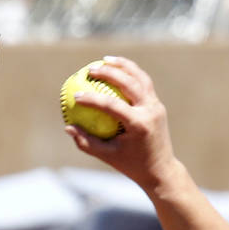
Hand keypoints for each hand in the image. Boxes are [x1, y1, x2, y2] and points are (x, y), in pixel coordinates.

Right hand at [63, 56, 178, 193]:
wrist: (160, 169)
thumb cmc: (131, 164)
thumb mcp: (108, 156)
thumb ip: (87, 142)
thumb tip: (68, 127)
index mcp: (139, 125)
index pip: (112, 105)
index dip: (92, 99)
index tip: (75, 95)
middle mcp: (150, 111)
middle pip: (129, 83)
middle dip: (108, 73)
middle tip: (90, 69)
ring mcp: (156, 106)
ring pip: (140, 77)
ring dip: (122, 65)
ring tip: (104, 60)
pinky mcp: (157, 104)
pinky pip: (143, 83)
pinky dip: (130, 73)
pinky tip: (116, 69)